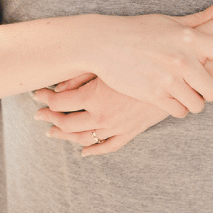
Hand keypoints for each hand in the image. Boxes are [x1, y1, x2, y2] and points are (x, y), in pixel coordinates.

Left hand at [33, 76, 168, 155]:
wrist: (174, 75)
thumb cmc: (140, 61)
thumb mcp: (108, 65)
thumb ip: (81, 76)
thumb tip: (58, 87)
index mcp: (94, 97)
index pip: (59, 102)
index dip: (45, 98)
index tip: (38, 94)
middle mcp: (103, 116)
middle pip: (67, 124)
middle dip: (50, 118)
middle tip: (40, 114)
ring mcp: (117, 127)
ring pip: (83, 138)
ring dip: (65, 136)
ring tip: (52, 131)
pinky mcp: (131, 132)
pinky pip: (108, 147)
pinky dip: (93, 150)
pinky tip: (83, 151)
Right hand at [80, 0, 212, 118]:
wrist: (103, 42)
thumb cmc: (138, 30)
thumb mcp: (170, 21)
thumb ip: (201, 18)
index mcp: (190, 37)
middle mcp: (182, 58)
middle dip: (210, 92)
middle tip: (200, 87)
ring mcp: (168, 78)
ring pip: (198, 105)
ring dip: (194, 103)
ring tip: (185, 94)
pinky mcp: (153, 94)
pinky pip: (180, 112)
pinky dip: (179, 109)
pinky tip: (171, 99)